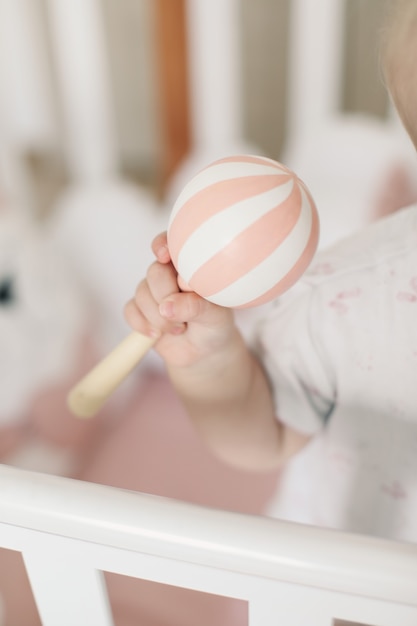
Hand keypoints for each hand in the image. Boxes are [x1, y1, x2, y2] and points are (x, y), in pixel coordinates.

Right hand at [124, 232, 236, 367]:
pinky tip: (157, 334)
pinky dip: (142, 324)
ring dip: (158, 317)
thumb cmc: (215, 326)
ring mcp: (152, 292)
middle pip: (155, 272)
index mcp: (190, 267)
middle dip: (166, 296)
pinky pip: (130, 311)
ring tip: (179, 329)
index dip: (162, 245)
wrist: (203, 353)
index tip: (163, 256)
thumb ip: (194, 307)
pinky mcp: (139, 310)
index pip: (172, 244)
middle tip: (183, 317)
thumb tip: (166, 306)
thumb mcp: (214, 316)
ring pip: (141, 293)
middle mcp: (169, 275)